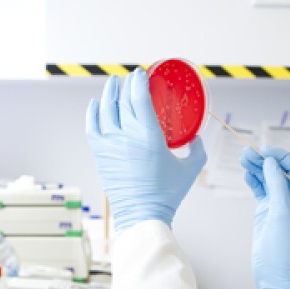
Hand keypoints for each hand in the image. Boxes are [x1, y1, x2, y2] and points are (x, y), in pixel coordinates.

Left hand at [85, 69, 206, 231]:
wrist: (143, 214)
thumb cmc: (167, 194)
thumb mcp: (190, 169)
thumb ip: (197, 150)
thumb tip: (196, 138)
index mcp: (149, 135)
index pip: (139, 96)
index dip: (139, 81)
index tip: (141, 74)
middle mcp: (127, 136)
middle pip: (123, 99)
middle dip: (126, 84)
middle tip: (131, 78)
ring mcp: (110, 144)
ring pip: (106, 109)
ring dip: (109, 93)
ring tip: (113, 84)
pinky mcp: (100, 155)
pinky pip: (92, 127)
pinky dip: (93, 113)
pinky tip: (95, 104)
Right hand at [240, 146, 289, 288]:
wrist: (276, 273)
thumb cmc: (284, 247)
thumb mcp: (281, 212)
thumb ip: (277, 185)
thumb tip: (271, 162)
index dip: (280, 156)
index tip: (264, 150)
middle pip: (278, 170)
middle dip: (264, 159)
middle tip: (247, 151)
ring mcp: (278, 205)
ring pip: (267, 179)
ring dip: (256, 168)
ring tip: (243, 158)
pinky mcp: (266, 212)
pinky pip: (260, 191)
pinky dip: (253, 181)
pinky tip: (246, 173)